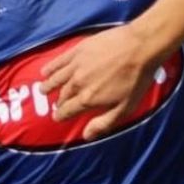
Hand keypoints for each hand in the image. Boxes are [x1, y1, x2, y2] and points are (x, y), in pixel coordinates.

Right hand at [40, 24, 158, 139]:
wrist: (140, 47)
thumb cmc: (137, 78)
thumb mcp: (126, 107)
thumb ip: (105, 122)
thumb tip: (86, 136)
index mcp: (88, 99)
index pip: (67, 111)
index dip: (61, 115)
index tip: (57, 117)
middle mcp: (77, 83)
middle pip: (63, 95)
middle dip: (59, 102)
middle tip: (58, 104)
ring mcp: (76, 65)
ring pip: (56, 78)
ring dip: (48, 85)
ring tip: (42, 89)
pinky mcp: (78, 50)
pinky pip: (58, 61)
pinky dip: (50, 67)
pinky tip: (45, 71)